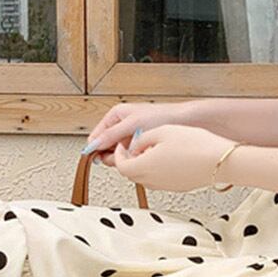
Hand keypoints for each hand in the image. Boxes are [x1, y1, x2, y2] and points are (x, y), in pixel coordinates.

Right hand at [82, 100, 199, 167]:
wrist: (184, 121)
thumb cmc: (161, 116)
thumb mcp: (132, 125)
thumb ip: (111, 135)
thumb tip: (93, 145)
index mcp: (115, 116)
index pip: (95, 137)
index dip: (96, 150)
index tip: (101, 159)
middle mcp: (120, 126)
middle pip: (105, 148)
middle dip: (113, 155)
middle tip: (125, 155)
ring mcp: (129, 137)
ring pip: (117, 155)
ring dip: (124, 158)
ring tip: (136, 154)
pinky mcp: (138, 146)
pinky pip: (129, 157)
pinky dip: (133, 160)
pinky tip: (141, 157)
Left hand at [111, 124, 238, 192]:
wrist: (219, 161)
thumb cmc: (194, 145)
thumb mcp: (162, 131)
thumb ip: (141, 139)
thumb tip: (134, 144)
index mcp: (144, 167)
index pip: (121, 165)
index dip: (118, 154)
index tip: (121, 144)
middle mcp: (152, 181)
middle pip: (130, 174)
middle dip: (128, 160)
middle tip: (132, 147)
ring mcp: (165, 186)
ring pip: (144, 178)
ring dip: (141, 165)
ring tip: (151, 149)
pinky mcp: (176, 187)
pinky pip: (158, 180)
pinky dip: (155, 170)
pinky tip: (166, 157)